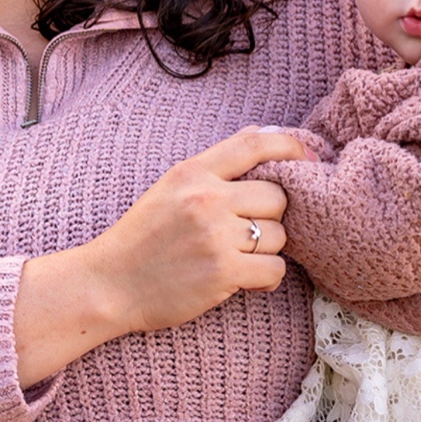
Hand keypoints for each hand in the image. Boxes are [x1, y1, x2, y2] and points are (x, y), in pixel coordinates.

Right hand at [12, 127, 306, 386]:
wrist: (109, 284)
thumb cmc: (141, 239)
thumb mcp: (169, 189)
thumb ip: (212, 168)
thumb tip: (265, 138)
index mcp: (191, 172)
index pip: (254, 143)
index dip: (292, 146)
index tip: (311, 157)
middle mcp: (206, 198)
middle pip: (277, 196)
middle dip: (270, 217)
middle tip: (246, 233)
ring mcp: (215, 235)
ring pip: (278, 235)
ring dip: (265, 250)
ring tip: (236, 258)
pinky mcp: (223, 271)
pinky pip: (274, 269)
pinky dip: (266, 278)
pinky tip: (244, 279)